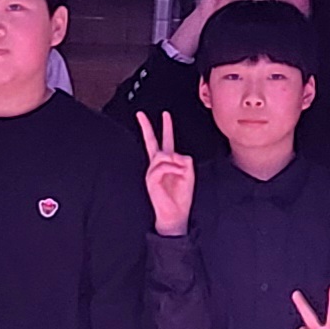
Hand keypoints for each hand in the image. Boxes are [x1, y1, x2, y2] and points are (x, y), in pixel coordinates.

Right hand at [138, 111, 194, 234]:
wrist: (175, 214)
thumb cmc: (181, 196)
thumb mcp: (189, 174)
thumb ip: (184, 160)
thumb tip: (174, 155)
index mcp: (168, 162)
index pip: (166, 141)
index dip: (166, 127)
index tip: (165, 114)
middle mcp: (158, 165)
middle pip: (151, 142)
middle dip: (146, 127)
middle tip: (140, 114)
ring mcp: (152, 171)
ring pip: (163, 154)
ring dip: (176, 162)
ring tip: (182, 172)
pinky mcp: (150, 179)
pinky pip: (163, 166)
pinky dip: (173, 169)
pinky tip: (179, 175)